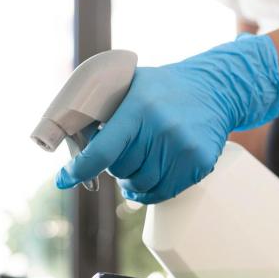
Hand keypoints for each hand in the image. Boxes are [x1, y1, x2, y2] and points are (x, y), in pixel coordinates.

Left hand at [55, 35, 278, 203]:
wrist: (215, 89)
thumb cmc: (162, 89)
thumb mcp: (130, 85)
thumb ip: (102, 107)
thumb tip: (67, 132)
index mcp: (139, 108)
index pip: (102, 151)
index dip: (79, 170)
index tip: (63, 179)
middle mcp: (162, 129)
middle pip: (121, 171)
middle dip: (114, 167)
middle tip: (119, 154)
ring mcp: (183, 148)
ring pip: (142, 186)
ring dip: (132, 182)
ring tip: (135, 166)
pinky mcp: (199, 163)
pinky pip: (165, 192)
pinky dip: (151, 191)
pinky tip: (150, 177)